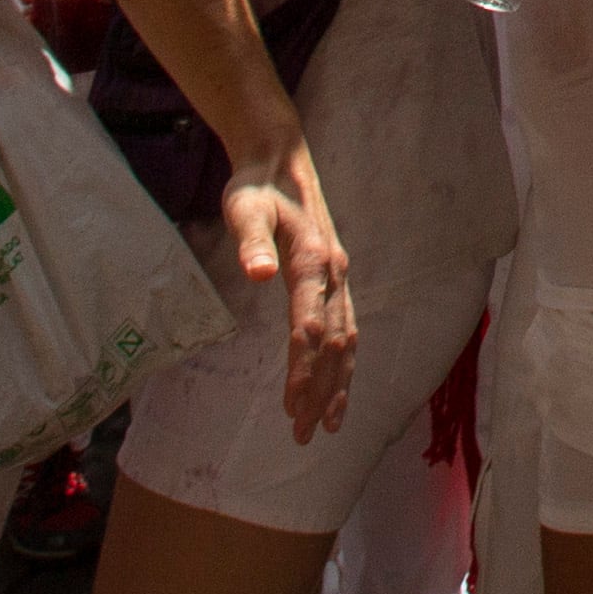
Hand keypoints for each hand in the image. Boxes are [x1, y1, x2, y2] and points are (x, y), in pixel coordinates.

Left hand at [214, 152, 358, 438]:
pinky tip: (335, 389)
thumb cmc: (256, 187)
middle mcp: (334, 273)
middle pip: (334, 342)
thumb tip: (258, 273)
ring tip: (324, 426)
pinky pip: (346, 329)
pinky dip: (344, 364)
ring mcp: (338, 278)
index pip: (309, 326)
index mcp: (314, 259)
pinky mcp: (334, 281)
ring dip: (337, 384)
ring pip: (347, 340)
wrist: (281, 159)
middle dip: (321, 389)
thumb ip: (251, 240)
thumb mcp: (245, 207)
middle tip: (302, 434)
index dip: (302, 368)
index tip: (289, 406)